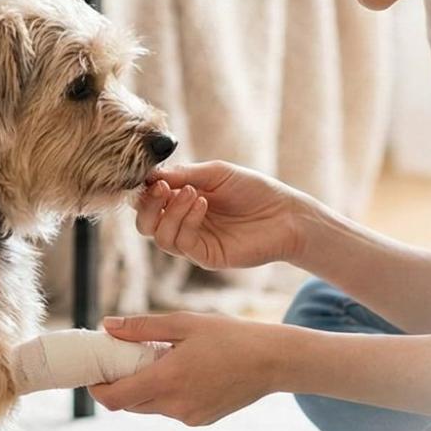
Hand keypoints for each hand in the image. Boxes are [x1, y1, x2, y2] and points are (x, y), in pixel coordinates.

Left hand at [88, 312, 290, 425]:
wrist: (273, 361)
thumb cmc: (230, 337)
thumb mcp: (185, 323)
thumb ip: (142, 327)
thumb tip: (107, 326)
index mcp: (166, 380)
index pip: (114, 399)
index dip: (97, 389)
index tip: (94, 372)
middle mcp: (175, 405)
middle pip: (129, 404)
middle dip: (120, 385)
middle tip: (124, 359)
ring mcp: (189, 417)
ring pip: (151, 407)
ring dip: (145, 388)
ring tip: (162, 361)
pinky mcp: (201, 420)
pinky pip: (172, 409)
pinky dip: (168, 393)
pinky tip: (186, 372)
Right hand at [131, 160, 310, 270]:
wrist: (286, 213)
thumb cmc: (254, 189)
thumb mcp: (216, 173)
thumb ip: (184, 174)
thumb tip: (150, 175)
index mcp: (181, 203)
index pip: (148, 202)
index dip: (144, 190)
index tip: (153, 176)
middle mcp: (184, 224)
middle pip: (145, 224)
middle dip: (148, 205)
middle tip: (162, 187)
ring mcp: (194, 243)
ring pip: (160, 236)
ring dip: (171, 212)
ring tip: (193, 193)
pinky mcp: (207, 256)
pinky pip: (183, 244)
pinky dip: (187, 221)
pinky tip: (203, 204)